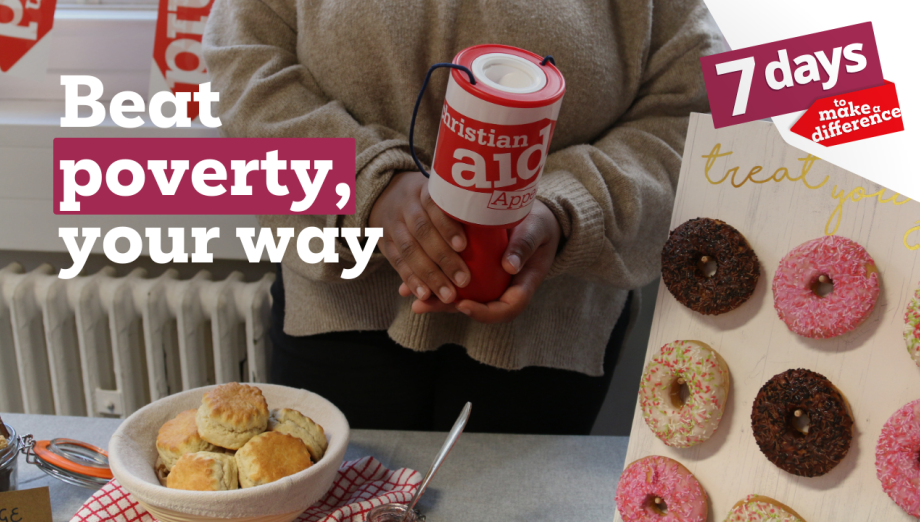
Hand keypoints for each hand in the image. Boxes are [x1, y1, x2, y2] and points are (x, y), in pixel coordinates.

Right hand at [370, 171, 469, 302]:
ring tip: (448, 296)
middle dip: (443, 258)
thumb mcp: (445, 195)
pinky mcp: (385, 243)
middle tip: (464, 280)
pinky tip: (425, 295)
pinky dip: (411, 280)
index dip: (447, 226)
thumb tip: (499, 230)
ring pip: (409, 250)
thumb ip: (465, 210)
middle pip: (422, 231)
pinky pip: (397, 263)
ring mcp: (394, 225)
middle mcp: (407, 206)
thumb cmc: (433, 202)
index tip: (463, 245)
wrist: (387, 195)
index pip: (435, 205)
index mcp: (426, 191)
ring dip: (429, 275)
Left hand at [402, 200, 561, 321]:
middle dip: (448, 307)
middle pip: (476, 308)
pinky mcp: (476, 275)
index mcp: (522, 286)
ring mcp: (489, 284)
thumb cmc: (539, 224)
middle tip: (422, 304)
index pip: (505, 309)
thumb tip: (509, 265)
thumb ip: (524, 245)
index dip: (483, 312)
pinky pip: (456, 283)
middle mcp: (504, 290)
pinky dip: (435, 281)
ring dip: (436, 298)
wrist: (536, 219)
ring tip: (410, 295)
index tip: (463, 304)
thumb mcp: (536, 230)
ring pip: (462, 298)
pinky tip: (411, 280)